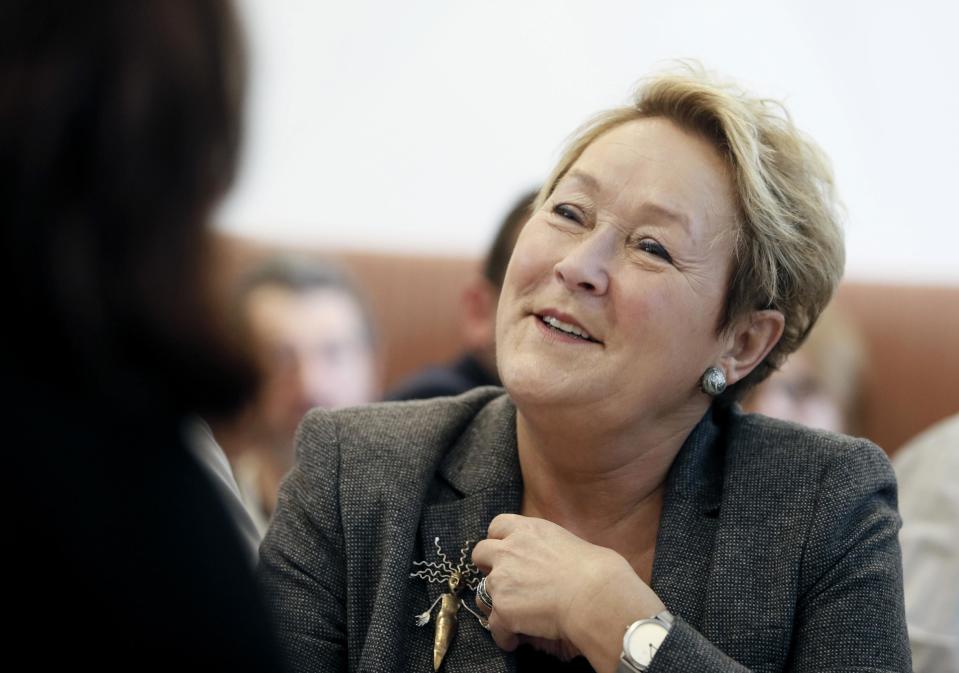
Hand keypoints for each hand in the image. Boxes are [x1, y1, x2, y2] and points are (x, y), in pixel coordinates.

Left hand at [471, 514, 664, 667]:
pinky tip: (515, 638)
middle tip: (501, 579)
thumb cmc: (596, 570)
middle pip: (480, 553)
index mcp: (527, 530)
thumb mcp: (570, 542)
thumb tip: (554, 559)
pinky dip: (503, 634)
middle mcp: (509, 550)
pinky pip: (494, 625)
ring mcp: (502, 580)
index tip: (503, 550)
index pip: (497, 525)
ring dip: (494, 602)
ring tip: (510, 614)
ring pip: (483, 592)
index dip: (498, 539)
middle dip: (486, 566)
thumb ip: (549, 546)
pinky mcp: (503, 609)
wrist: (595, 596)